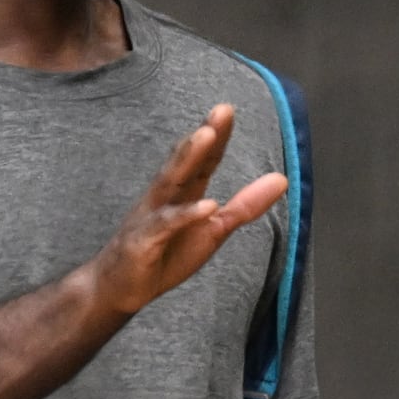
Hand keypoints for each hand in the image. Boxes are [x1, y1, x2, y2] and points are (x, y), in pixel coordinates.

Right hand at [90, 106, 285, 318]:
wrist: (117, 289)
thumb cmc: (164, 255)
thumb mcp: (212, 230)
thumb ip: (244, 206)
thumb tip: (282, 179)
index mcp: (182, 192)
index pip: (203, 160)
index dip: (217, 136)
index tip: (228, 109)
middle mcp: (165, 197)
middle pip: (186, 161)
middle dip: (203, 135)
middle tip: (222, 110)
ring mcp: (151, 216)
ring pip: (170, 182)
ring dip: (187, 158)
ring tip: (207, 136)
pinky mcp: (144, 241)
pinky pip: (165, 225)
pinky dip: (185, 215)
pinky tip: (207, 206)